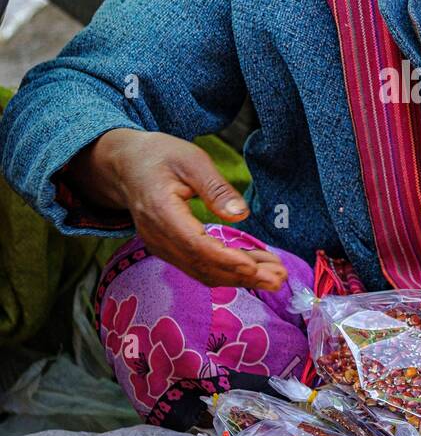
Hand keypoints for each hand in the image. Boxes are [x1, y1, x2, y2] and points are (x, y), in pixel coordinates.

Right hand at [66, 129, 287, 289]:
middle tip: (279, 279)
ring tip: (275, 278)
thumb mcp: (191, 160)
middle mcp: (158, 237)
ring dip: (239, 278)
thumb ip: (216, 188)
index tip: (254, 266)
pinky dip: (227, 272)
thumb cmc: (159, 156)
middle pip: (202, 266)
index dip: (226, 259)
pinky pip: (198, 267)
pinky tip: (254, 269)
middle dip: (242, 276)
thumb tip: (241, 215)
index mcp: (161, 212)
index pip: (195, 245)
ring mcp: (160, 247)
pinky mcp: (168, 250)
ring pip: (202, 272)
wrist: (126, 165)